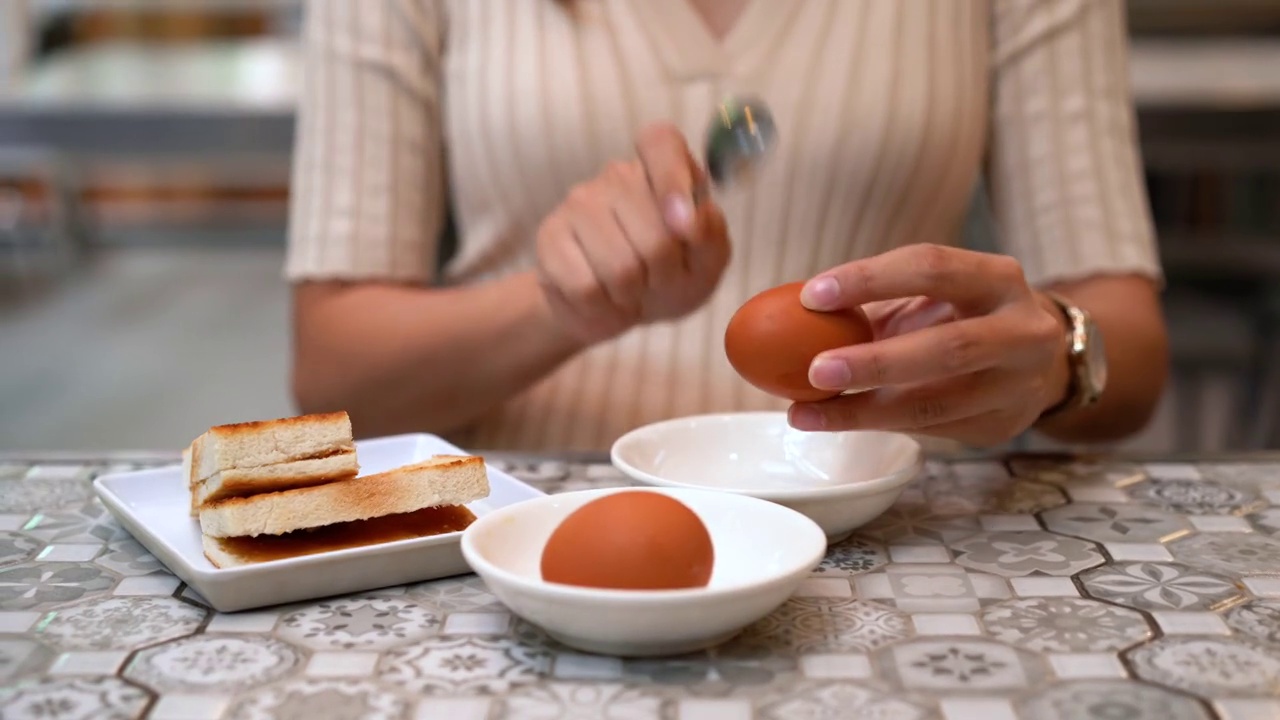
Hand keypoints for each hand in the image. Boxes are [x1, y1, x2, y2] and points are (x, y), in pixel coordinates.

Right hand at [534, 123, 730, 344]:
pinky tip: (604, 301)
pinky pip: (585, 288)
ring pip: (620, 268)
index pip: (660, 142)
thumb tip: (690, 219)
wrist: (620, 307)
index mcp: (663, 166)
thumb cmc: (673, 275)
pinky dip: (604, 311)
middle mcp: (618, 174)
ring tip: (631, 290)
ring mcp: (579, 203)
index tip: (686, 228)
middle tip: (659, 278)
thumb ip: (710, 233)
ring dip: (634, 296)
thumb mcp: (707, 259)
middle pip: (655, 235)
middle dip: (666, 274)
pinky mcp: (550, 238)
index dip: (673, 181)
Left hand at [787, 244, 1070, 446]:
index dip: (870, 278)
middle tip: (814, 370)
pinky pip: (929, 429)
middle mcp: (1022, 331)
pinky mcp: (1001, 426)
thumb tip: (790, 309)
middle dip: (875, 363)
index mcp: (998, 279)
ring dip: (862, 411)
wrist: (1037, 360)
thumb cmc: (962, 315)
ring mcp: (1018, 385)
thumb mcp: (934, 294)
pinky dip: (876, 426)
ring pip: (935, 404)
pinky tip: (832, 421)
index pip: (932, 267)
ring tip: (804, 412)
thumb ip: (877, 299)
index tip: (812, 295)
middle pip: (948, 348)